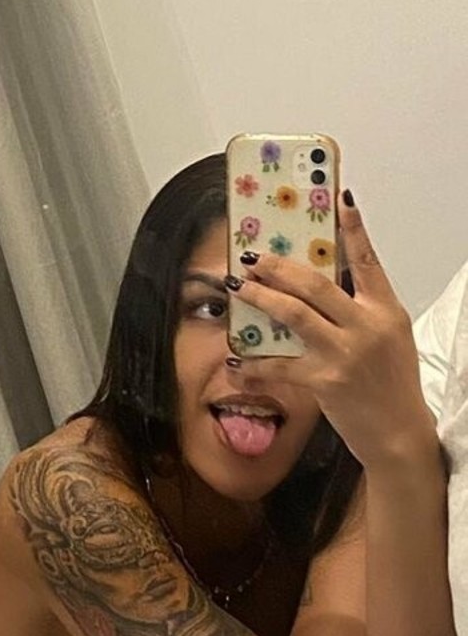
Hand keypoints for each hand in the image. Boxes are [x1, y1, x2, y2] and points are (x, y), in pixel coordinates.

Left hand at [226, 193, 435, 470]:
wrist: (400, 435)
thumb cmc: (391, 384)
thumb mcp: (388, 337)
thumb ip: (360, 308)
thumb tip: (319, 284)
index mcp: (385, 311)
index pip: (369, 262)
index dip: (354, 229)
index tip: (341, 200)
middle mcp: (367, 327)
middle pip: (316, 284)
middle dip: (279, 267)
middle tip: (253, 257)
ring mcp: (345, 354)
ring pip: (294, 315)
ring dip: (260, 298)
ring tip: (236, 287)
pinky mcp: (325, 381)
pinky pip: (279, 366)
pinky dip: (253, 365)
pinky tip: (235, 362)